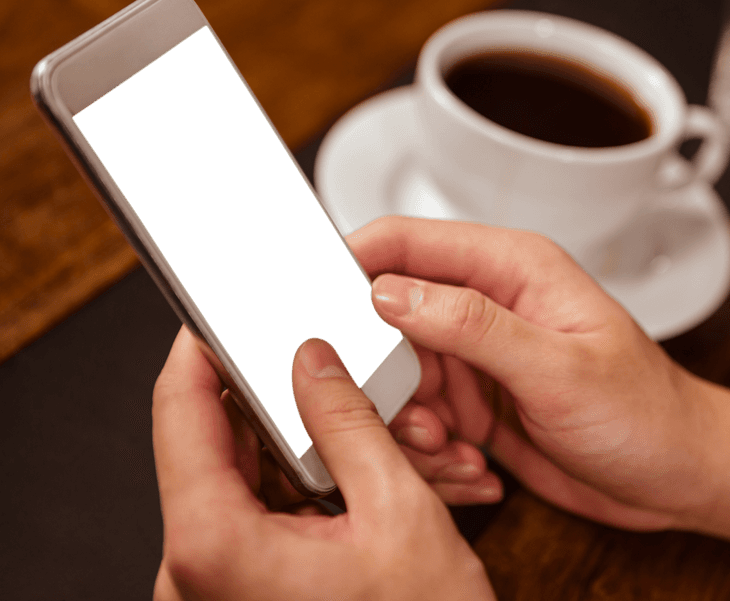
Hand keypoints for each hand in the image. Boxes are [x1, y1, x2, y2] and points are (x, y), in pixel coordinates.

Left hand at [152, 328, 493, 599]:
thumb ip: (348, 421)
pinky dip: (323, 487)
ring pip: (256, 476)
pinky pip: (270, 512)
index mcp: (215, 544)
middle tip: (343, 368)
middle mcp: (196, 569)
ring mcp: (218, 582)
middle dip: (294, 401)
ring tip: (398, 440)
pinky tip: (380, 474)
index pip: (181, 410)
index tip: (224, 305)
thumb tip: (311, 358)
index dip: (203, 345)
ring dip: (322, 447)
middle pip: (224, 441)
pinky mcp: (244, 589)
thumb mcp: (398, 512)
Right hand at [353, 216, 724, 531]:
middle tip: (410, 415)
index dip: (350, 263)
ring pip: (395, 377)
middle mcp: (487, 306)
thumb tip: (390, 290)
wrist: (678, 474)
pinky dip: (432, 451)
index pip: (407, 242)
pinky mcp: (474, 403)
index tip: (309, 303)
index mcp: (512, 268)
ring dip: (409, 422)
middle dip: (380, 372)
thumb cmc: (645, 411)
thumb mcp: (559, 369)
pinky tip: (475, 468)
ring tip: (453, 449)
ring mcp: (477, 357)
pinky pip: (418, 419)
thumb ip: (473, 325)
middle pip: (385, 316)